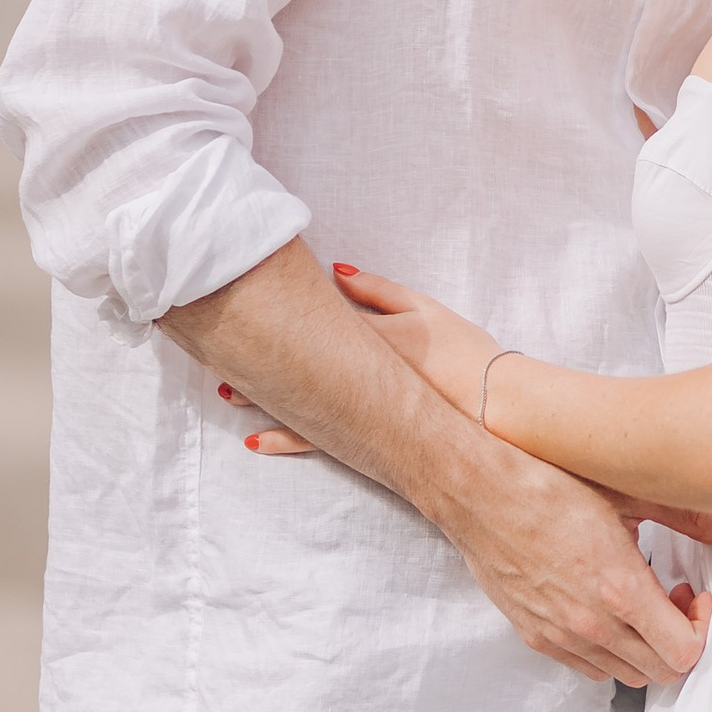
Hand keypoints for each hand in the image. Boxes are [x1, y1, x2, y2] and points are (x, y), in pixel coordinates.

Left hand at [230, 262, 493, 451]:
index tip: (240, 304)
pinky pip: (315, 439)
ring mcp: (358, 410)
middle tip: (214, 354)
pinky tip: (257, 440)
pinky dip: (285, 439)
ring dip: (260, 398)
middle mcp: (354, 376)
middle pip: (294, 362)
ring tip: (225, 395)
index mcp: (366, 336)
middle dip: (254, 358)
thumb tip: (337, 270)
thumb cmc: (466, 355)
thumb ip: (381, 291)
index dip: (274, 315)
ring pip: (295, 403)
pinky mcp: (367, 437)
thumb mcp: (427, 311)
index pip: (312, 320)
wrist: (496, 408)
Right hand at [444, 444, 711, 687]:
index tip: (696, 596)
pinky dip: (608, 650)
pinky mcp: (534, 636)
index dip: (702, 629)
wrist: (479, 491)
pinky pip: (586, 666)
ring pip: (624, 675)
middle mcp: (590, 624)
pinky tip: (605, 608)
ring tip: (641, 604)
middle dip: (679, 640)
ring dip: (643, 649)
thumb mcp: (628, 493)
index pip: (684, 652)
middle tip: (675, 600)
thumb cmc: (548, 484)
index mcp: (620, 590)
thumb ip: (686, 517)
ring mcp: (559, 636)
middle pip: (659, 672)